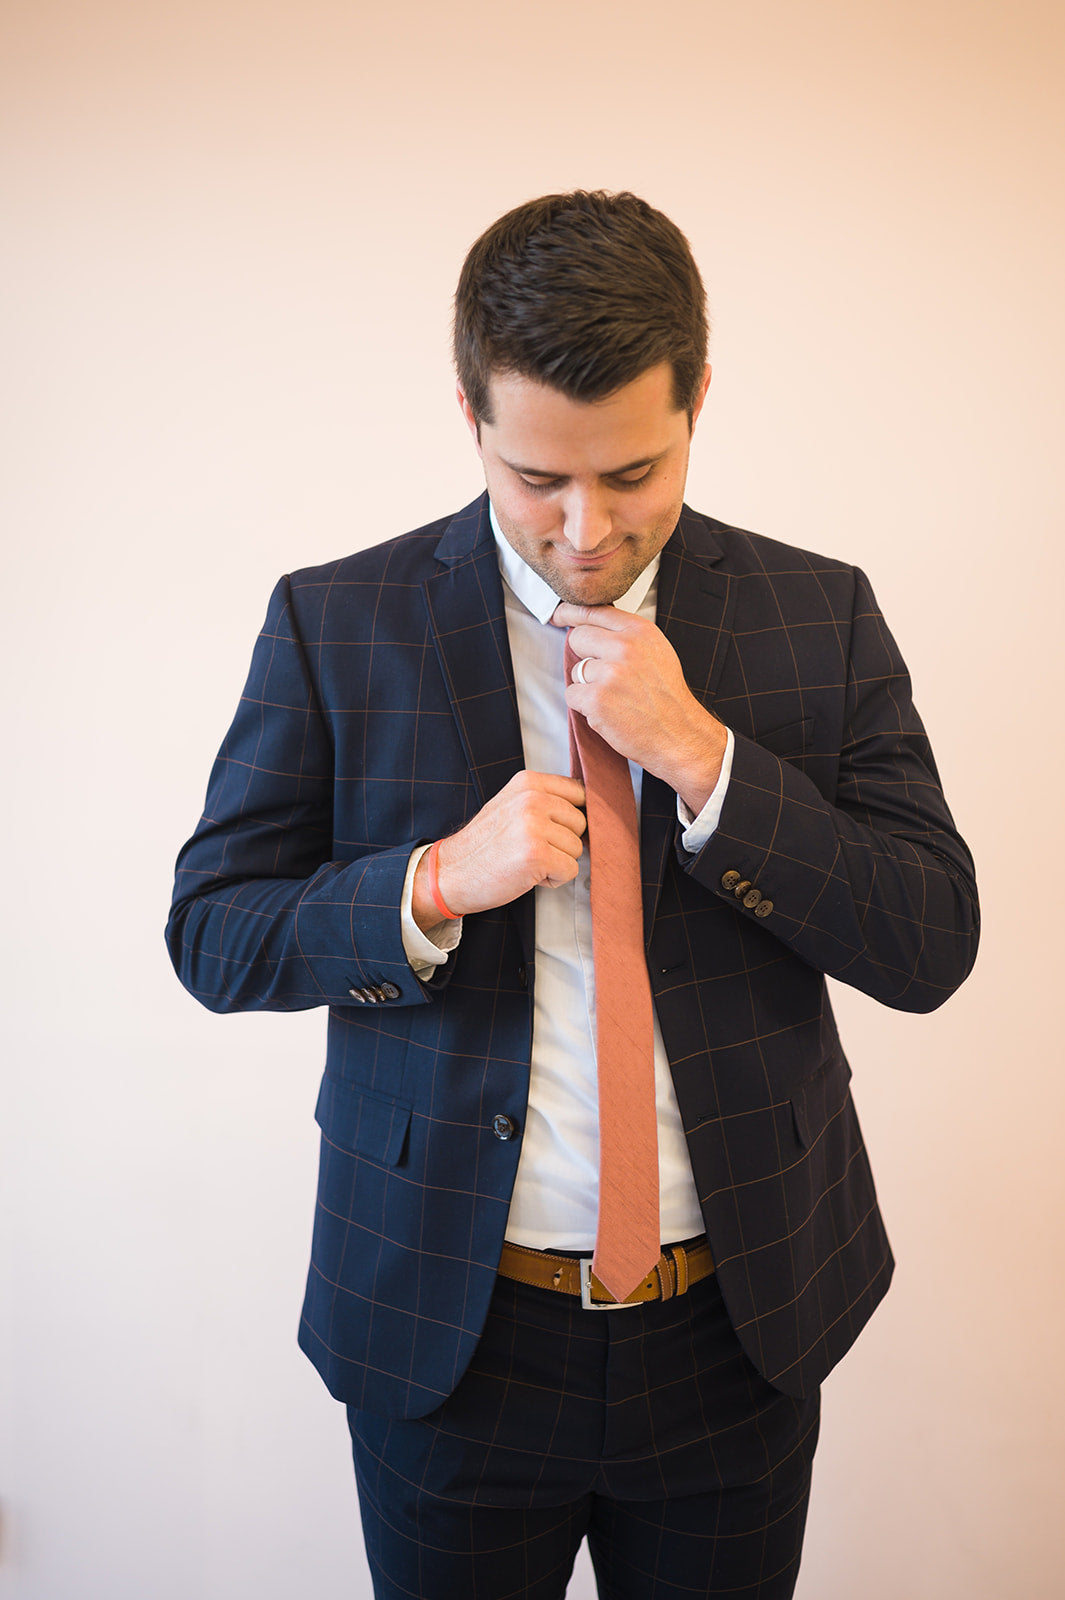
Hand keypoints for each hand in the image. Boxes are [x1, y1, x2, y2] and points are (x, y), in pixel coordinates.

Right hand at [412, 770, 586, 931]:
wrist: (450, 873)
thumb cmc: (485, 846)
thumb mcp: (511, 806)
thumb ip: (545, 800)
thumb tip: (589, 807)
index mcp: (528, 782)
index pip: (579, 793)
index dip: (569, 818)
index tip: (550, 830)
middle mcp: (532, 798)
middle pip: (581, 823)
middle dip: (563, 843)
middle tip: (531, 849)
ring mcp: (534, 825)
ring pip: (577, 849)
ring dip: (557, 862)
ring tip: (526, 861)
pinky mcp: (537, 855)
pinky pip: (571, 870)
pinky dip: (553, 880)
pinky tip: (527, 875)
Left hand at [552, 603, 727, 813]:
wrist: (679, 735)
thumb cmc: (667, 699)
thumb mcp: (657, 652)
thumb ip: (627, 637)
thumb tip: (593, 627)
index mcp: (641, 631)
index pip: (595, 611)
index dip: (571, 612)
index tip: (559, 615)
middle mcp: (625, 647)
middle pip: (578, 637)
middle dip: (584, 656)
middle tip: (604, 676)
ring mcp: (610, 673)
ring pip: (576, 670)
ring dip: (588, 686)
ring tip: (616, 698)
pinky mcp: (597, 699)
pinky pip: (572, 695)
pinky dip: (584, 706)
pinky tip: (608, 711)